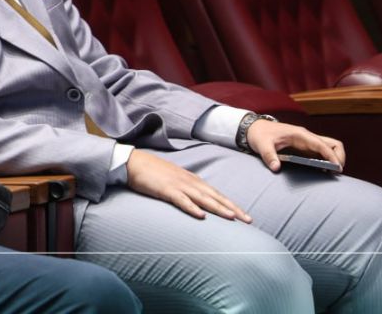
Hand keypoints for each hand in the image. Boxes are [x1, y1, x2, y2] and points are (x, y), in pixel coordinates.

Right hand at [126, 149, 251, 221]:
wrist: (133, 162)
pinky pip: (181, 200)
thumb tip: (199, 202)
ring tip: (232, 218)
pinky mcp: (165, 190)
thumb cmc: (153, 172)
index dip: (232, 204)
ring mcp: (178, 185)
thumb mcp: (174, 179)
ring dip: (218, 208)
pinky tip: (201, 216)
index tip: (245, 215)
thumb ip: (187, 189)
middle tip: (248, 220)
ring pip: (203, 198)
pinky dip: (192, 208)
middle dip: (233, 208)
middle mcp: (189, 181)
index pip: (217, 193)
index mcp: (192, 180)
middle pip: (215, 196)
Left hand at [247, 119, 345, 172]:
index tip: (337, 168)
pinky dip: (326, 161)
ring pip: (329, 147)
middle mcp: (307, 137)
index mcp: (300, 134)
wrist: (254, 128)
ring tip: (331, 173)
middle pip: (333, 144)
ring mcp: (307, 142)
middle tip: (336, 171)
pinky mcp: (304, 147)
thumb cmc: (259, 135)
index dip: (332, 156)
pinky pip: (321, 153)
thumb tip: (276, 168)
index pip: (322, 144)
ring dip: (334, 159)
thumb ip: (268, 156)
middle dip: (339, 157)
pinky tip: (323, 171)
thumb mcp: (262, 145)